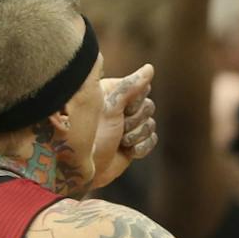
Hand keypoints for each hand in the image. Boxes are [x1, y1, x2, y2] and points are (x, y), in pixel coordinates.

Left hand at [87, 64, 157, 192]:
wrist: (87, 169)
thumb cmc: (92, 135)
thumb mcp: (111, 108)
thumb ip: (130, 87)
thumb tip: (150, 68)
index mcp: (114, 92)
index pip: (142, 88)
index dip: (134, 102)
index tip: (119, 110)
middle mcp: (122, 107)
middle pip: (149, 108)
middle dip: (134, 122)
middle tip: (118, 129)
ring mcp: (129, 125)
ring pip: (151, 126)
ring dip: (136, 136)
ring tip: (119, 142)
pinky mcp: (134, 142)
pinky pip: (151, 141)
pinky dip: (140, 148)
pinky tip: (126, 151)